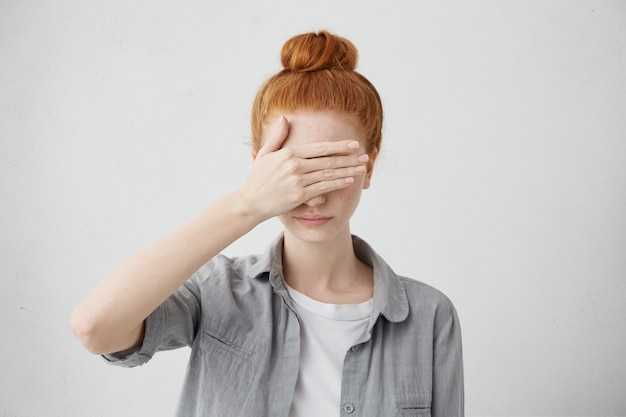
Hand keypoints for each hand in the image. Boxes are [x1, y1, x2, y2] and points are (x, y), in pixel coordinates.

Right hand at [239, 115, 368, 220]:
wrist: (250, 202)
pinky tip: (349, 181)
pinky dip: (337, 184)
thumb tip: (284, 118)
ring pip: (328, 174)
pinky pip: (323, 188)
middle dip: (349, 158)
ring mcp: (297, 181)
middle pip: (328, 161)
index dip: (339, 146)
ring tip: (361, 168)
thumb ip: (277, 136)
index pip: (320, 148)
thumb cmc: (258, 178)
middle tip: (364, 156)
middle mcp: (295, 165)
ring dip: (347, 171)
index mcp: (289, 153)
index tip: (353, 144)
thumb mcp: (265, 153)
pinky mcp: (299, 195)